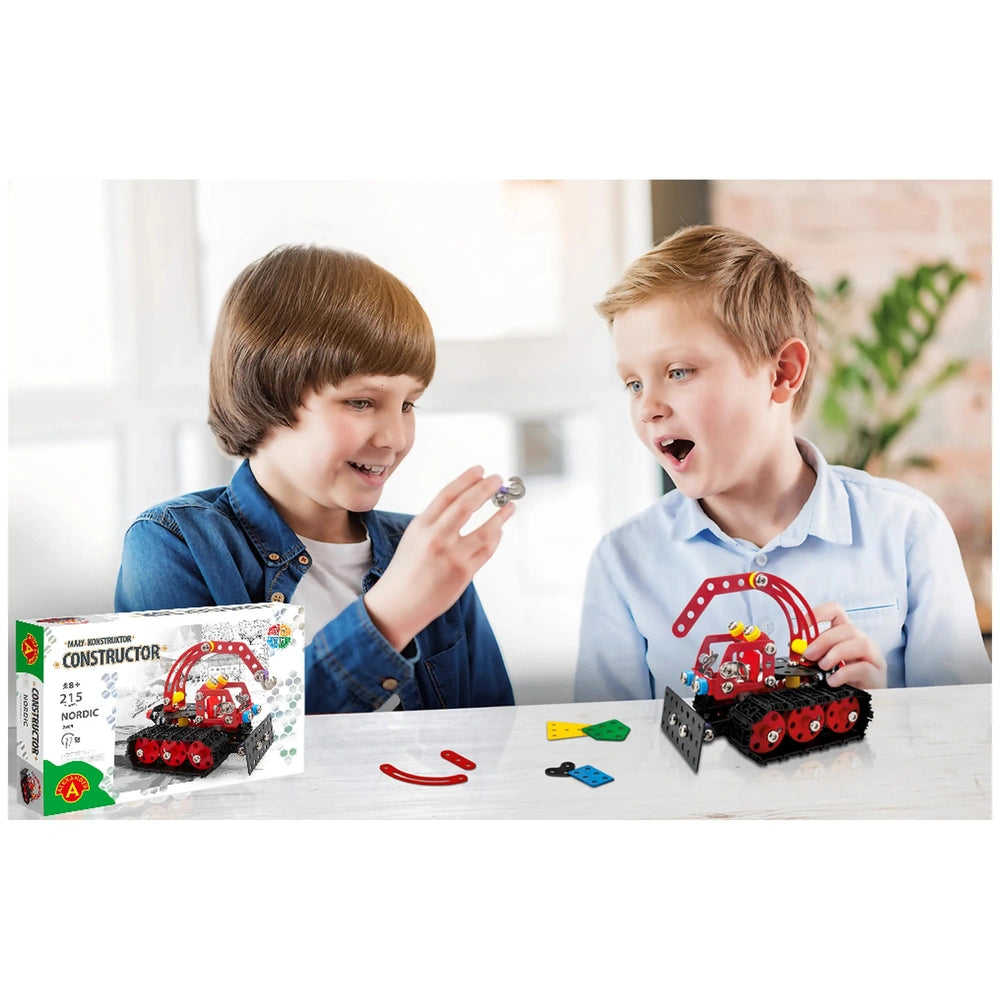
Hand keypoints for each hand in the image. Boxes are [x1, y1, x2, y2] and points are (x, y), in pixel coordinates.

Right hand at [363, 466, 514, 650]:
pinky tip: (500, 530)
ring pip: (485, 530)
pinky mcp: (464, 573)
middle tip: (498, 480)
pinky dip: (496, 537)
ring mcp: (452, 557)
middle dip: (485, 489)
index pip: (447, 494)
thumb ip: (437, 520)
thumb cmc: (407, 569)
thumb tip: (466, 501)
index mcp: (421, 526)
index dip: (466, 479)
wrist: (399, 605)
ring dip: (500, 515)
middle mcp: (436, 538)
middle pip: (466, 505)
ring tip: (510, 505)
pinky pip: (487, 550)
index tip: (480, 470)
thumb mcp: (414, 537)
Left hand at [804, 602, 887, 688]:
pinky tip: (832, 681)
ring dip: (836, 653)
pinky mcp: (877, 675)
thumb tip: (797, 648)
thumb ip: (814, 653)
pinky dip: (844, 673)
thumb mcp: (826, 662)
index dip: (818, 613)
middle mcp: (862, 641)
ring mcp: (873, 657)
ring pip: (861, 644)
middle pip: (847, 628)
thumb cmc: (843, 678)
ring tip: (823, 667)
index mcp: (846, 634)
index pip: (836, 611)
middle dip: (824, 641)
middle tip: (809, 655)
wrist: (863, 698)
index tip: (802, 626)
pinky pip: (863, 668)